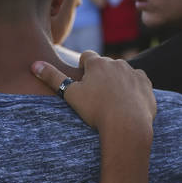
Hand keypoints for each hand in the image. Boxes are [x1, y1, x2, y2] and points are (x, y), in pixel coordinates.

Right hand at [32, 51, 155, 132]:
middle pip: (106, 65)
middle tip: (97, 96)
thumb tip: (34, 64)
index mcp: (97, 63)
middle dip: (101, 75)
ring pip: (123, 73)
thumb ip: (52, 78)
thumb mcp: (70, 94)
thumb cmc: (96, 110)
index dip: (83, 69)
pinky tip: (128, 103)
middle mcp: (117, 63)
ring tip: (113, 101)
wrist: (127, 125)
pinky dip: (133, 89)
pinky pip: (138, 82)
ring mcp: (134, 72)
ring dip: (118, 81)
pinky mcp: (147, 84)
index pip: (87, 57)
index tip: (83, 83)